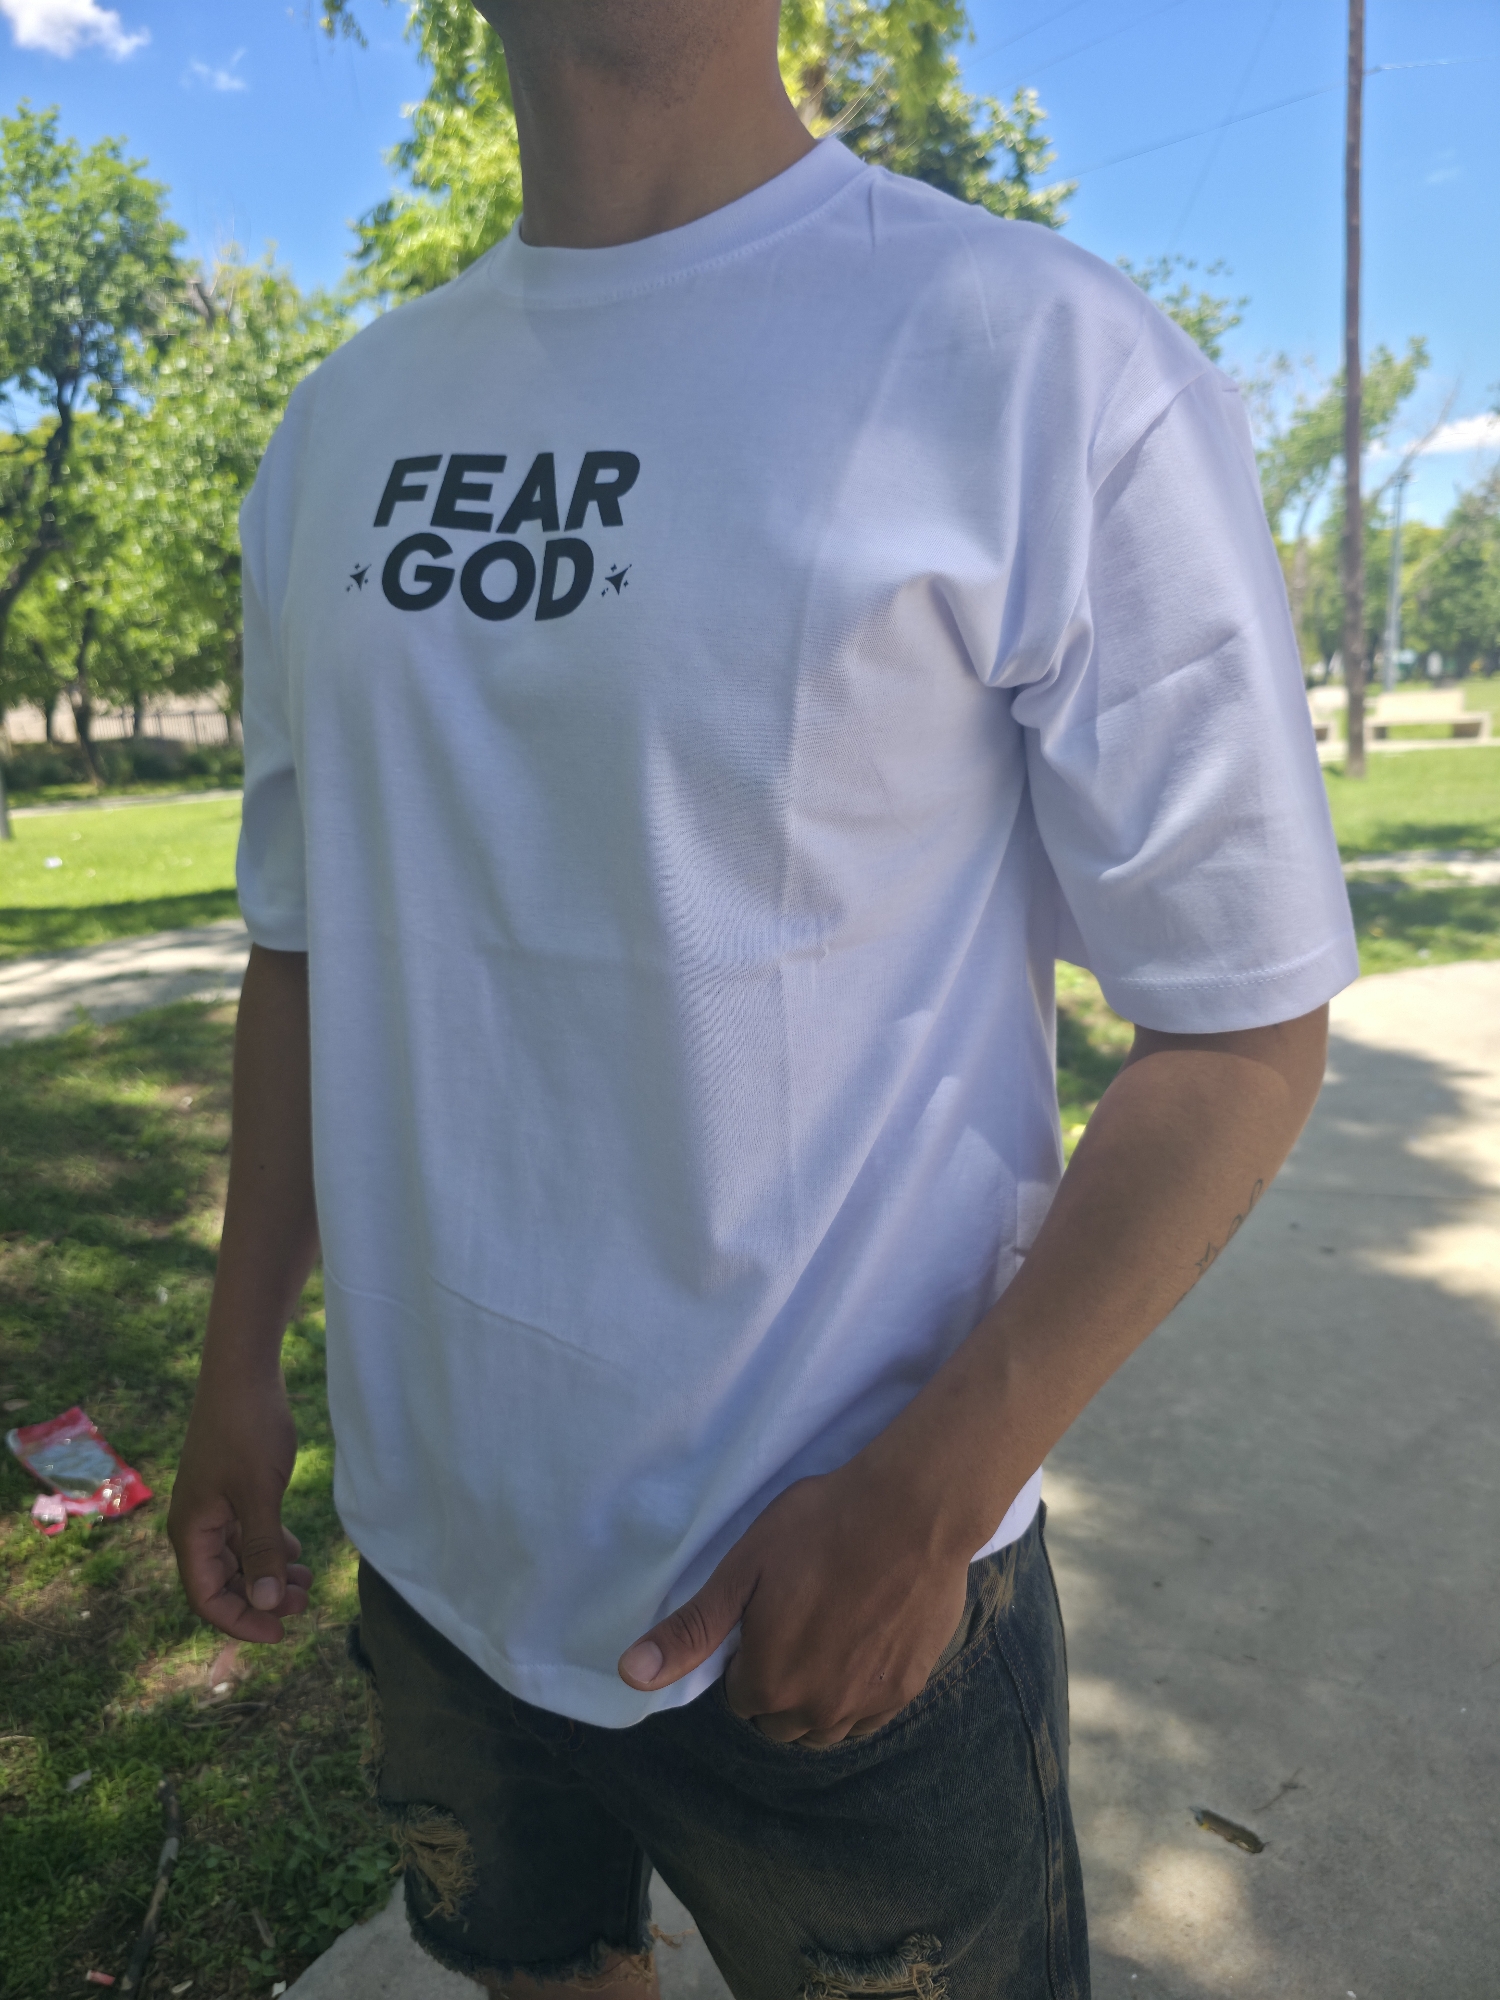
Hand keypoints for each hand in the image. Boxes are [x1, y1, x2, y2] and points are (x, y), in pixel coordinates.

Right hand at [168, 1364, 311, 1643]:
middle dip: (261, 1599)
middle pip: (223, 1582)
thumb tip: (265, 1603)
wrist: (243, 1373)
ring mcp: (213, 1506)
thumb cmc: (248, 1430)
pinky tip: (296, 1551)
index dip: (241, 1621)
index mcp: (192, 1531)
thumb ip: (263, 1551)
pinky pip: (246, 1533)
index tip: (281, 1631)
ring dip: (268, 1574)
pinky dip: (269, 1548)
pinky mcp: (230, 1489)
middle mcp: (196, 1524)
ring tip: (307, 1580)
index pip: (207, 1597)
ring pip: (238, 1558)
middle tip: (304, 1601)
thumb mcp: (260, 1495)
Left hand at [617, 1456, 971, 1743]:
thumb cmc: (818, 1529)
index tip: (766, 1616)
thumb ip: (690, 1632)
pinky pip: (868, 1716)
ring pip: (823, 1728)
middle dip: (778, 1685)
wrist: (911, 1512)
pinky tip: (864, 1642)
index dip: (748, 1656)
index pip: (741, 1697)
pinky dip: (858, 1694)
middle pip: (780, 1720)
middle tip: (795, 1622)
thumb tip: (629, 1675)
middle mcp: (816, 1710)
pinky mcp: (907, 1689)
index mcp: (768, 1683)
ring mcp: (866, 1704)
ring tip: (827, 1635)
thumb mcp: (743, 1570)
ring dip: (816, 1698)